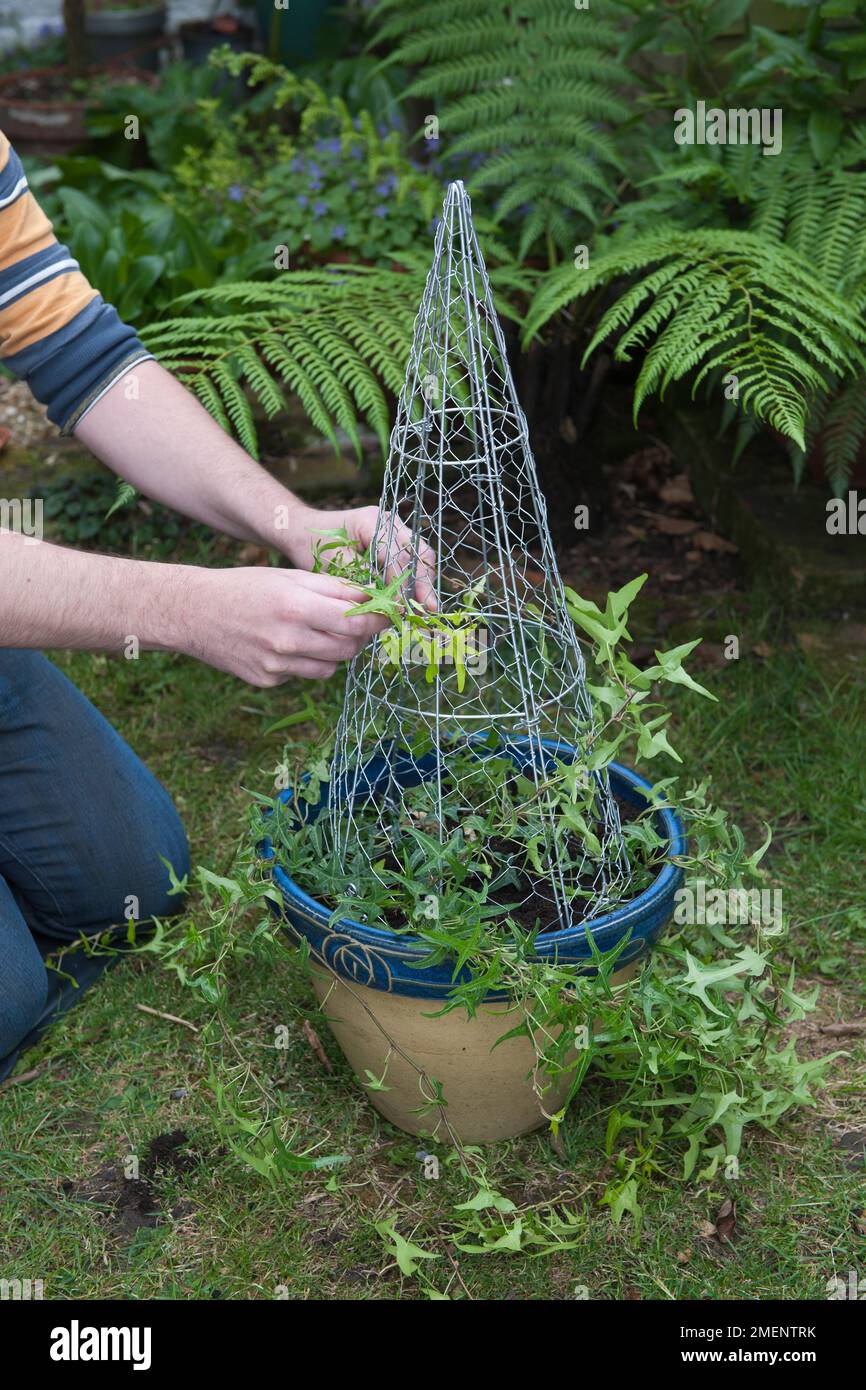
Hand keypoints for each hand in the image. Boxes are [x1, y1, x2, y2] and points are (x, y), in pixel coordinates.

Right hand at [175, 567, 388, 685]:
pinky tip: (287, 644)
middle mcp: (289, 640)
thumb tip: (372, 598)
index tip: (390, 616)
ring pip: (331, 667)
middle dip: (359, 636)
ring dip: (334, 651)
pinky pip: (304, 675)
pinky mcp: (267, 680)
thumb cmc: (245, 587)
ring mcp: (277, 665)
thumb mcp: (290, 577)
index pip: (356, 622)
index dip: (379, 620)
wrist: (194, 612)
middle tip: (356, 623)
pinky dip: (306, 661)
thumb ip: (333, 589)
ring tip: (317, 631)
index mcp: (297, 607)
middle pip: (348, 648)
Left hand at [281, 503, 437, 610]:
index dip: (402, 584)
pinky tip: (416, 602)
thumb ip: (362, 577)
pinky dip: (415, 581)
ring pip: (420, 557)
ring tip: (426, 610)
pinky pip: (412, 561)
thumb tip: (386, 600)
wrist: (304, 531)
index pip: (397, 556)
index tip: (402, 608)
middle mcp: (390, 522)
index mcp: (373, 521)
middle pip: (418, 553)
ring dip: (424, 584)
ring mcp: (395, 530)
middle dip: (424, 584)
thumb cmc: (315, 544)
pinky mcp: (394, 541)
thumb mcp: (335, 563)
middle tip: (428, 611)